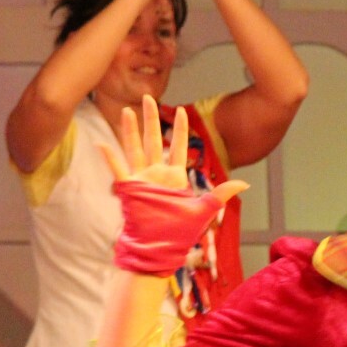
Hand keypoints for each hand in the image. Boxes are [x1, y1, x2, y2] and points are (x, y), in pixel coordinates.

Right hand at [99, 95, 246, 275]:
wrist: (159, 248)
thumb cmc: (179, 233)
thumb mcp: (204, 210)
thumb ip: (221, 193)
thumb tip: (245, 183)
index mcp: (174, 176)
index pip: (178, 146)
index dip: (179, 129)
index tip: (182, 111)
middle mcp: (156, 174)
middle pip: (153, 140)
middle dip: (151, 118)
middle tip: (148, 98)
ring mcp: (141, 179)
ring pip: (134, 148)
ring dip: (130, 130)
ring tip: (127, 110)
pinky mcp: (128, 188)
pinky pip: (117, 169)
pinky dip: (109, 157)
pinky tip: (101, 143)